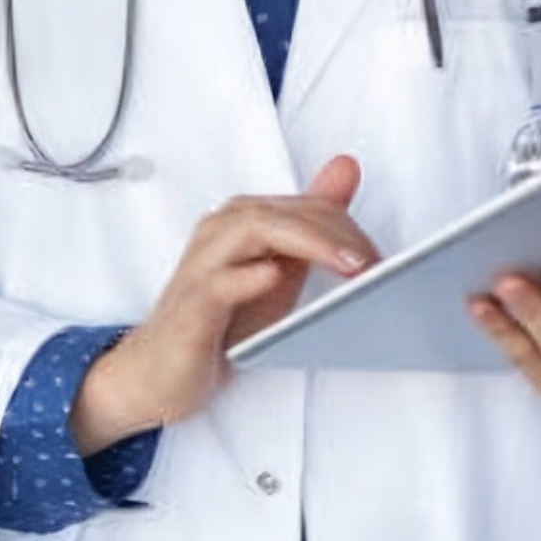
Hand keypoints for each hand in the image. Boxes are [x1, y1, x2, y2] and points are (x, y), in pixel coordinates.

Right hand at [112, 154, 381, 429]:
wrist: (157, 372)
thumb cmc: (219, 320)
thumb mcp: (277, 271)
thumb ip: (310, 225)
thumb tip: (346, 168)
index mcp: (244, 219)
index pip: (305, 208)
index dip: (349, 229)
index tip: (383, 259)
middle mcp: (221, 230)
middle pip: (284, 214)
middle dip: (336, 234)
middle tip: (373, 262)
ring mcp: (203, 265)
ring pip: (254, 231)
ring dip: (306, 243)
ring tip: (346, 264)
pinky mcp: (191, 305)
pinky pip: (218, 283)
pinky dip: (247, 277)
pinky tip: (273, 276)